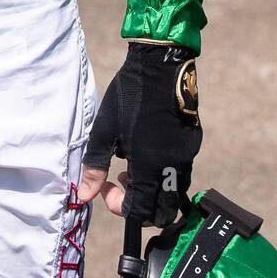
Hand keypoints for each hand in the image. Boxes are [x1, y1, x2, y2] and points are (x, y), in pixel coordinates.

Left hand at [76, 42, 200, 226]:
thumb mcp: (105, 131)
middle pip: (163, 211)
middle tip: (123, 182)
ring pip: (174, 193)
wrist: (160, 65)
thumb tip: (84, 195)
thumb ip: (95, 166)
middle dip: (141, 207)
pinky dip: (163, 173)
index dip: (119, 207)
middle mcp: (173, 167)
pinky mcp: (192, 143)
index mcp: (150, 167)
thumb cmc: (128, 97)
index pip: (140, 212)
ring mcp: (187, 156)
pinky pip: (181, 172)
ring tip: (132, 164)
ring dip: (153, 190)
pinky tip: (147, 149)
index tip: (106, 186)